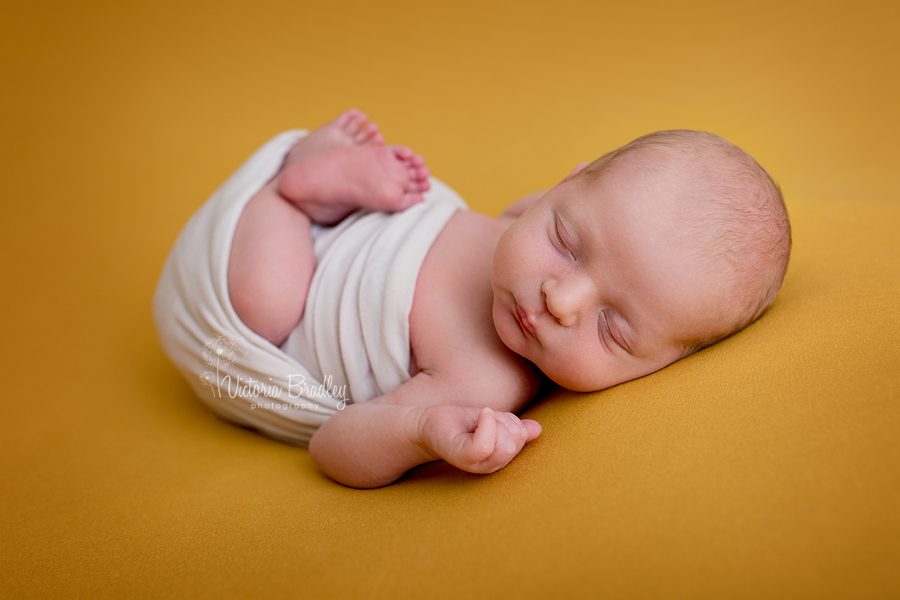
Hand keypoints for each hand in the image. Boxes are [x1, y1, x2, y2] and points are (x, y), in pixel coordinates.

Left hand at [417, 405, 540, 473]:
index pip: (522, 438)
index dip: (512, 421)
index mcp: (499, 458)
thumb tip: (537, 429)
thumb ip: (515, 428)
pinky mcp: (461, 456)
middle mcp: (489, 465)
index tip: (494, 418)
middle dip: (503, 421)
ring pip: (505, 442)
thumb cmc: (458, 424)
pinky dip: (487, 422)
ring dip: (494, 420)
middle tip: (482, 419)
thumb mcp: (493, 422)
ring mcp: (475, 463)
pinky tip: (481, 413)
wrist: (426, 425)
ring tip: (476, 421)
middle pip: (515, 441)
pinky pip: (485, 445)